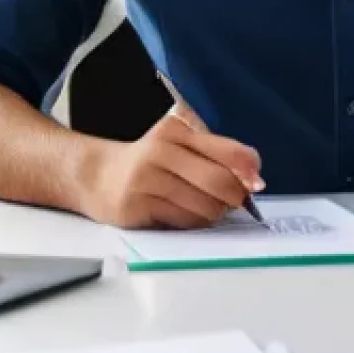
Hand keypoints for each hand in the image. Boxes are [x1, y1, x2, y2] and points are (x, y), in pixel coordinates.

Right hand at [77, 111, 263, 228]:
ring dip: (215, 213)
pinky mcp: (137, 206)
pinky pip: (183, 220)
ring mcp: (147, 179)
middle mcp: (161, 151)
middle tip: (234, 201)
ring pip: (204, 206)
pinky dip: (195, 222)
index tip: (257, 182)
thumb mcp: (178, 144)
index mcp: (176, 130)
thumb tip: (253, 179)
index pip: (226, 150)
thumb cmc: (149, 161)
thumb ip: (214, 154)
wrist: (97, 175)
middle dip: (235, 197)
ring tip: (207, 207)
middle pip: (219, 181)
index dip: (248, 169)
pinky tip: (188, 214)